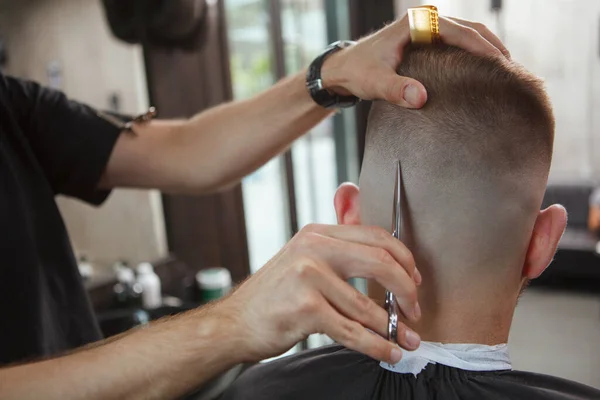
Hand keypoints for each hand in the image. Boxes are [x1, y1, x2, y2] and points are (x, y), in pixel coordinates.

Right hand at [218, 224, 421, 364]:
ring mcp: (308, 276)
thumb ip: (339, 252)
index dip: (404, 259)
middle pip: (380, 262)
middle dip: (406, 290)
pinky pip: (353, 331)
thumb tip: (386, 257)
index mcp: (318, 233)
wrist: (234, 323)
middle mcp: (313, 248)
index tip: (414, 280)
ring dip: (394, 327)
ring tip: (408, 339)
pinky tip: (389, 352)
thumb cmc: (274, 296)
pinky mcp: (306, 308)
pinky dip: (377, 345)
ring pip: (367, 305)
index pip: (376, 235)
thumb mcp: (303, 260)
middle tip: (415, 310)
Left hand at [321, 13, 509, 107]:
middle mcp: (425, 21)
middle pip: (470, 29)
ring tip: (505, 73)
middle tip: (513, 71)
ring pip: (467, 35)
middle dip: (493, 47)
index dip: (484, 48)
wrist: (344, 68)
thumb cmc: (358, 72)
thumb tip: (421, 98)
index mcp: (416, 23)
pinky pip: (457, 44)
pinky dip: (473, 55)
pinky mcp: (427, 41)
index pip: (460, 32)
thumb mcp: (375, 83)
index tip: (503, 66)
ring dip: (486, 50)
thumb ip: (396, 90)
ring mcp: (427, 29)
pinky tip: (483, 73)